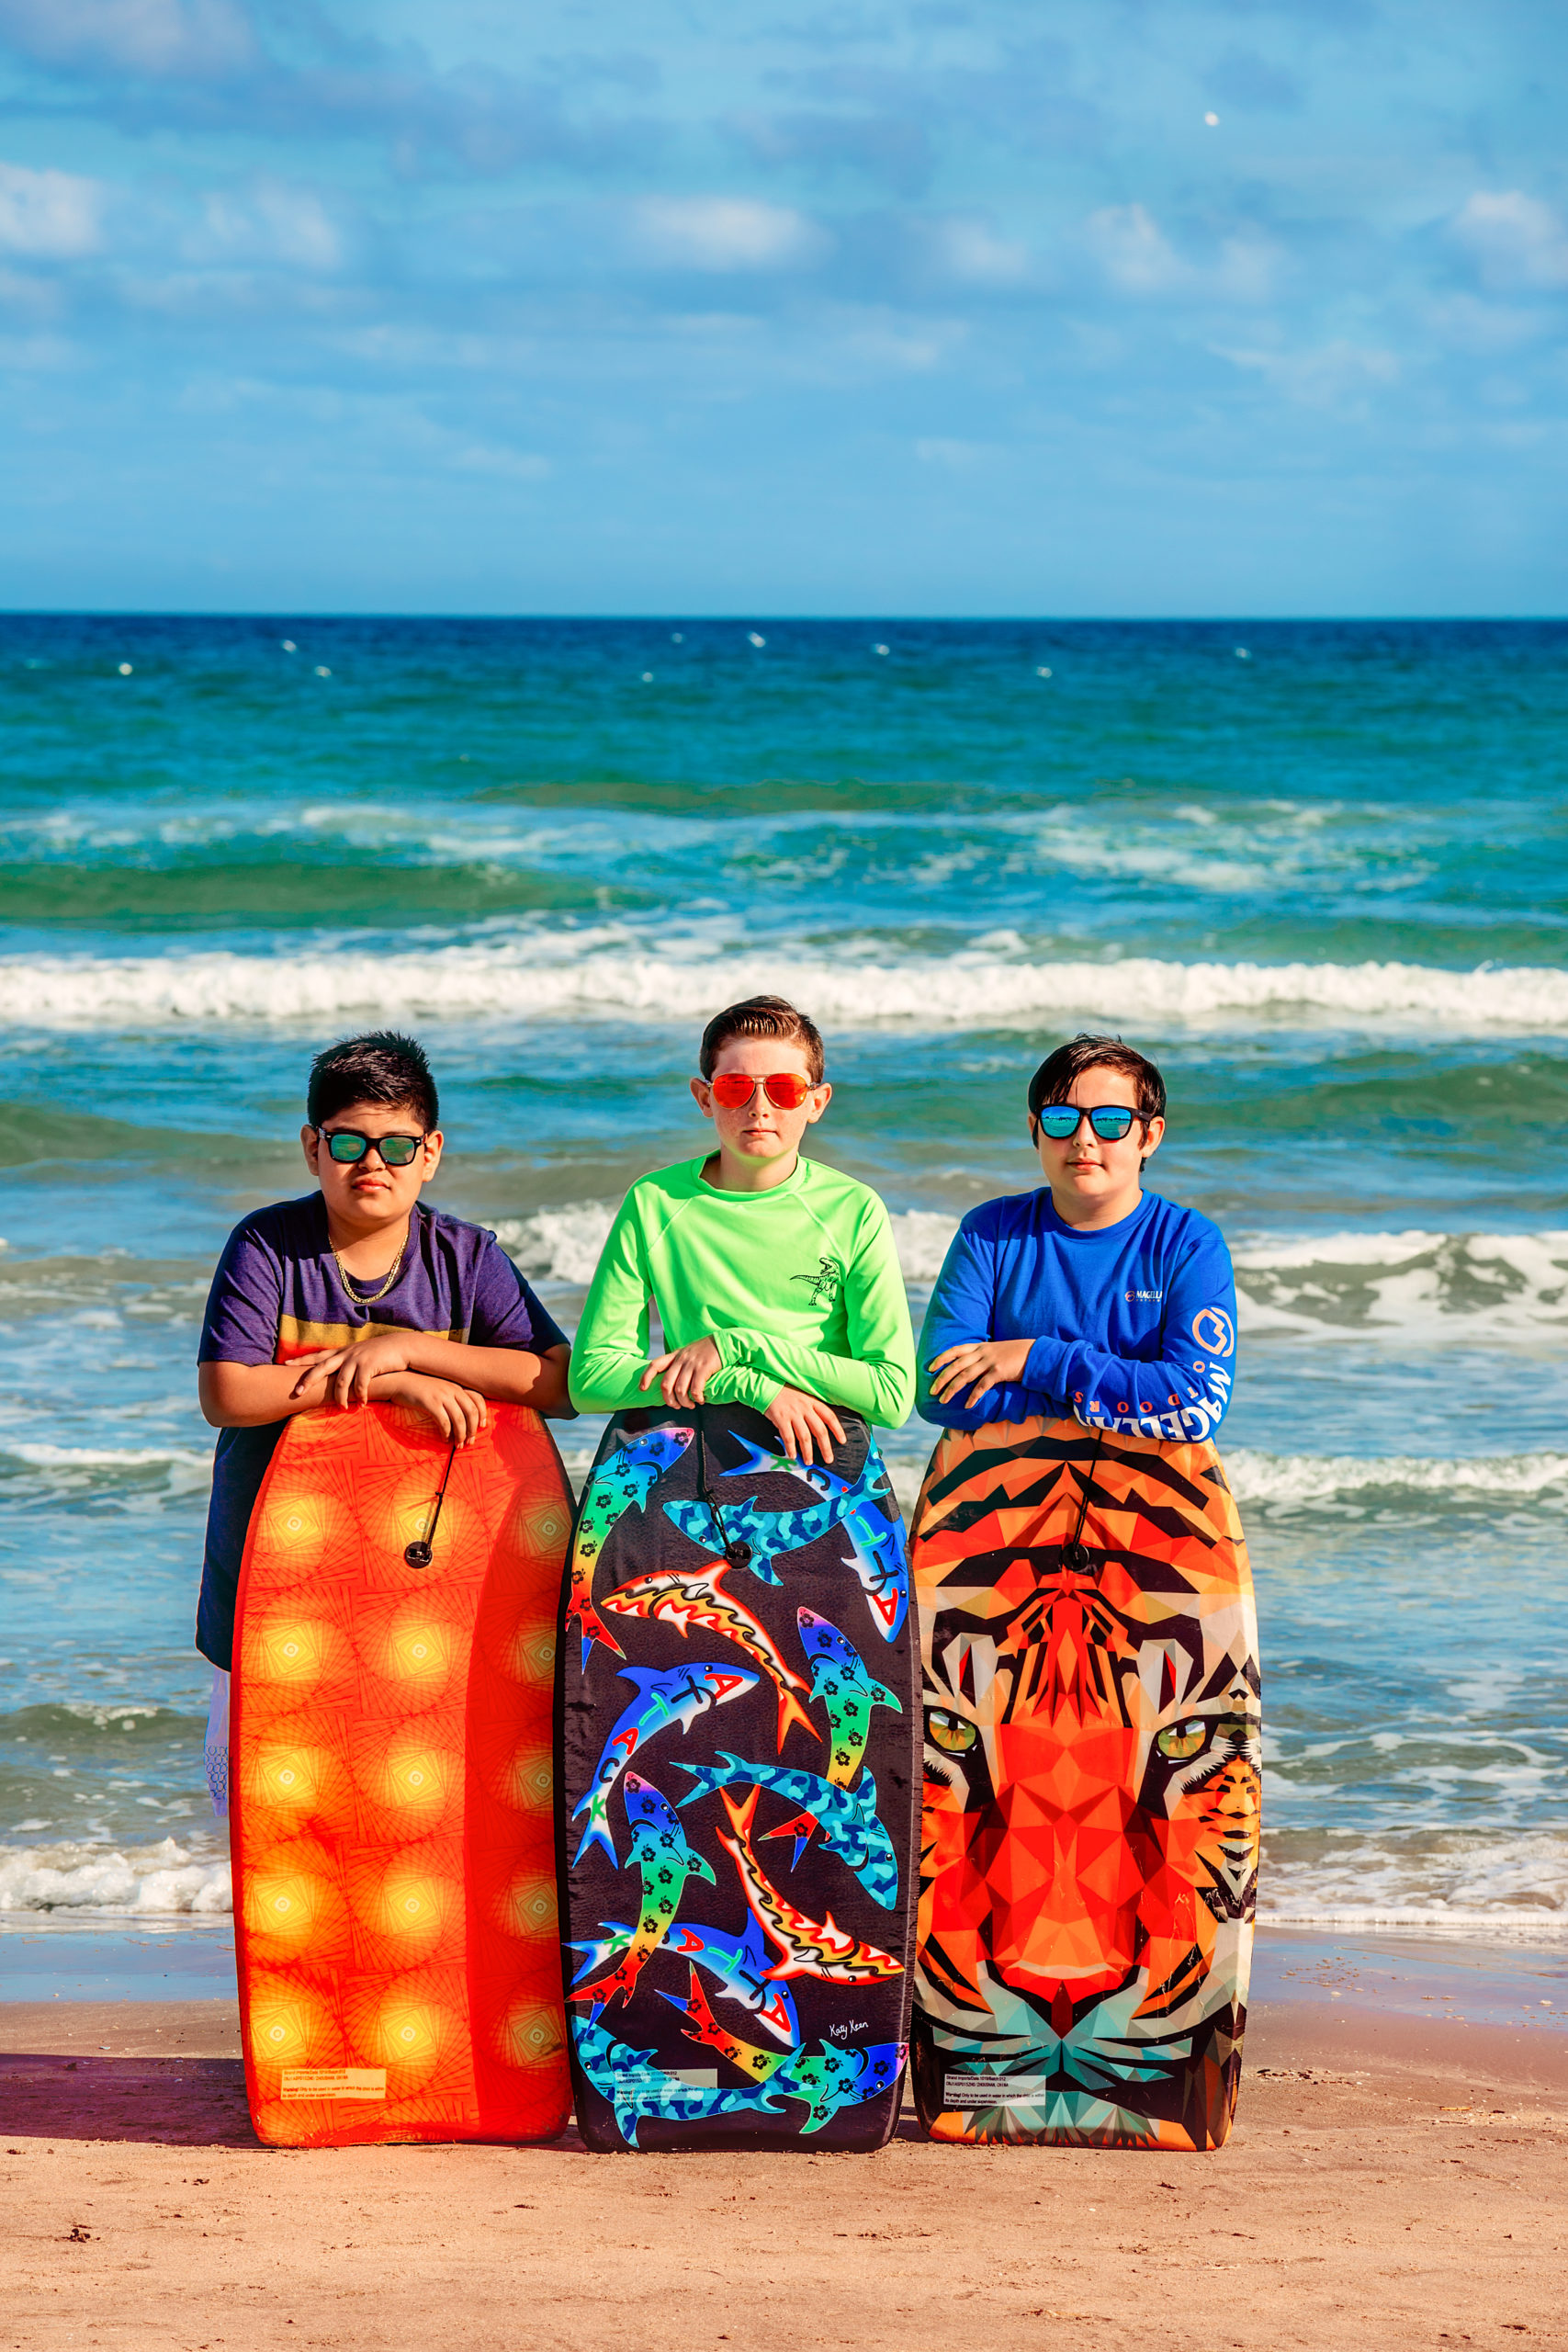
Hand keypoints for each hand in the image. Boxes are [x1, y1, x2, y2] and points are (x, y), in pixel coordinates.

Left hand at [290, 1331, 410, 1407]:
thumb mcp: (359, 1355)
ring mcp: (357, 1359)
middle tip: (297, 1393)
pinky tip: (362, 1404)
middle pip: (321, 1368)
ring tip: (341, 1408)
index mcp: (341, 1352)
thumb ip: (346, 1363)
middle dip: (308, 1380)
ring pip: (341, 1381)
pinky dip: (360, 1396)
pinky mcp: (370, 1365)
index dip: (301, 1360)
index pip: (317, 1356)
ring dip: (340, 1397)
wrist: (400, 1347)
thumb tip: (336, 1374)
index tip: (285, 1364)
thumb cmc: (379, 1354)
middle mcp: (346, 1354)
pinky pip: (361, 1385)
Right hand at [377, 1371, 486, 1444]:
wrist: (398, 1382)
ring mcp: (441, 1395)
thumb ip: (451, 1399)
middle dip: (473, 1429)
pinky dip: (446, 1433)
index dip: (483, 1414)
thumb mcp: (439, 1390)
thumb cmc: (419, 1389)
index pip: (478, 1399)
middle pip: (471, 1411)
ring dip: (460, 1435)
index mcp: (456, 1386)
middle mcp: (452, 1389)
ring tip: (458, 1445)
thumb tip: (462, 1418)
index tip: (482, 1427)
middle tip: (470, 1442)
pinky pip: (443, 1421)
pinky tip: (444, 1440)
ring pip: (459, 1419)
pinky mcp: (429, 1402)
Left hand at [640, 1336, 721, 1406]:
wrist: (723, 1342)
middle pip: (666, 1384)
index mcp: (675, 1355)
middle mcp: (681, 1359)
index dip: (646, 1377)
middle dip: (668, 1400)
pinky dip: (697, 1398)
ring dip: (684, 1402)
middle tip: (676, 1406)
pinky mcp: (703, 1368)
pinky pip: (695, 1389)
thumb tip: (671, 1381)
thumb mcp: (688, 1353)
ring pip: (679, 1390)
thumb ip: (678, 1363)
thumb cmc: (706, 1351)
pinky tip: (701, 1400)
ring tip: (691, 1405)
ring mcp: (692, 1364)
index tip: (642, 1389)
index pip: (655, 1365)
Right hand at [764, 1385, 845, 1465]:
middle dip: (825, 1447)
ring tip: (809, 1462)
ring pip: (805, 1436)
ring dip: (808, 1451)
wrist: (767, 1386)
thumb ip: (811, 1409)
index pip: (829, 1416)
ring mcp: (793, 1413)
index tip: (843, 1441)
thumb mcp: (803, 1397)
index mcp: (812, 1402)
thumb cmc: (785, 1394)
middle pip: (819, 1430)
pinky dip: (791, 1447)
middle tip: (829, 1459)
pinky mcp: (781, 1418)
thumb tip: (819, 1430)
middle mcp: (805, 1407)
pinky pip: (788, 1436)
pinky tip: (792, 1455)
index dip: (837, 1429)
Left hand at [927, 1336, 1033, 1409]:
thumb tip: (969, 1367)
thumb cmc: (1015, 1355)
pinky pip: (982, 1386)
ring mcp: (990, 1362)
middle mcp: (982, 1353)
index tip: (930, 1368)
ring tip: (943, 1400)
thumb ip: (982, 1357)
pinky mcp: (999, 1372)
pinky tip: (967, 1405)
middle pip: (956, 1365)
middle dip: (941, 1378)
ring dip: (952, 1389)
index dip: (941, 1359)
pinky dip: (973, 1396)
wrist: (1035, 1353)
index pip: (955, 1350)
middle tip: (932, 1391)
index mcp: (979, 1347)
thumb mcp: (995, 1351)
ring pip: (965, 1376)